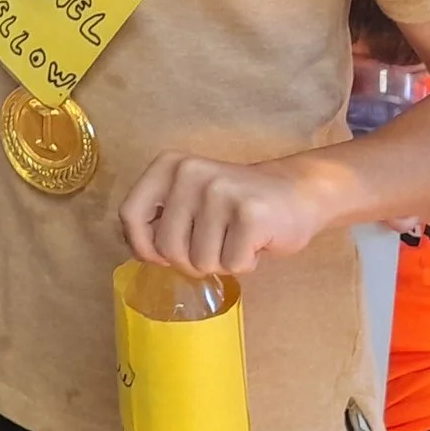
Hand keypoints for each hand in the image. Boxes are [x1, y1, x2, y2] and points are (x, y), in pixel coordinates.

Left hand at [120, 152, 329, 277]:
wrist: (299, 191)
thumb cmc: (237, 204)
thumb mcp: (189, 197)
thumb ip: (162, 217)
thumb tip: (141, 253)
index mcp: (169, 165)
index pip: (130, 215)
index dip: (143, 246)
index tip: (162, 255)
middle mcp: (191, 172)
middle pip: (167, 248)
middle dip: (191, 260)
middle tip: (217, 243)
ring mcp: (221, 191)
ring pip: (200, 262)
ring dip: (221, 262)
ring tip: (237, 237)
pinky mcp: (250, 214)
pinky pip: (233, 265)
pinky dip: (246, 263)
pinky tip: (256, 241)